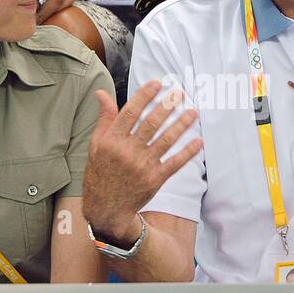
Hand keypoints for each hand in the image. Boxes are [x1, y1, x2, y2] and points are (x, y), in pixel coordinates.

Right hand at [82, 81, 201, 243]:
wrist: (106, 208)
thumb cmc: (100, 172)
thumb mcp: (96, 145)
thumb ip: (104, 119)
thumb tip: (102, 94)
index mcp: (111, 141)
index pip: (130, 112)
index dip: (144, 96)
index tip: (157, 84)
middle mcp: (127, 152)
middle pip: (151, 123)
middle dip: (167, 106)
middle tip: (179, 93)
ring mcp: (142, 166)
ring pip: (166, 140)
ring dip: (181, 125)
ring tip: (193, 112)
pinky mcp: (155, 179)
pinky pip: (175, 163)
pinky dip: (187, 152)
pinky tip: (197, 141)